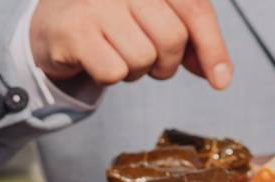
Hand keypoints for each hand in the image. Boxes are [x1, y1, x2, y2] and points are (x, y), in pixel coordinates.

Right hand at [30, 0, 232, 89]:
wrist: (54, 25)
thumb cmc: (114, 24)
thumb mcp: (156, 22)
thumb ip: (190, 40)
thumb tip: (219, 75)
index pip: (195, 8)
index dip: (213, 48)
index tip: (221, 81)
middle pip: (173, 38)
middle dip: (166, 62)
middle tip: (147, 59)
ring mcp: (96, 1)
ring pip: (144, 57)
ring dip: (136, 70)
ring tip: (116, 53)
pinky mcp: (75, 27)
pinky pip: (115, 71)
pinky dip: (111, 76)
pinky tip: (96, 59)